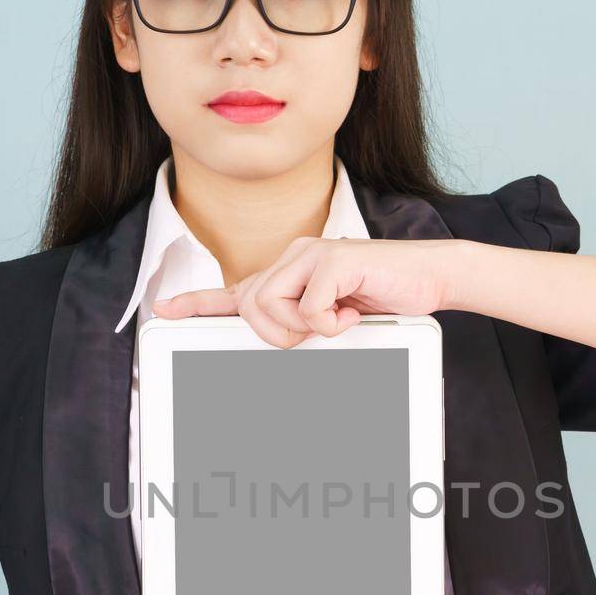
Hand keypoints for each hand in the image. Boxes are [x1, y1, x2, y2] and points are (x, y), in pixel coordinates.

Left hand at [151, 237, 460, 347]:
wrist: (431, 277)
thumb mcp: (335, 316)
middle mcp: (294, 257)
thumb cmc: (385, 298)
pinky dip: (331, 321)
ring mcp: (313, 254)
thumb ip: (303, 321)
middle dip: (275, 332)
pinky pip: (309, 307)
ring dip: (302, 327)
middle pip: (251, 304)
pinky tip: (354, 309)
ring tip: (335, 319)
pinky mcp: (334, 259)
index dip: (198, 302)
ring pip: (271, 305)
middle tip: (312, 333)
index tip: (164, 311)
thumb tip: (281, 340)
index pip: (236, 290)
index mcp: (290, 273)